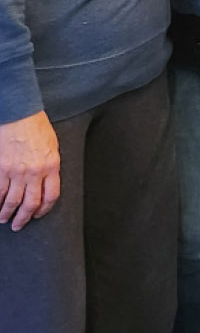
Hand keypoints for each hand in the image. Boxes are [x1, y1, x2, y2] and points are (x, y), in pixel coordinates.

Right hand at [0, 111, 59, 229]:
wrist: (19, 115)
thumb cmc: (37, 128)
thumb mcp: (52, 147)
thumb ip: (50, 166)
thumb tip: (45, 183)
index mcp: (52, 166)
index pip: (51, 196)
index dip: (44, 209)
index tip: (38, 214)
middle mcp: (35, 172)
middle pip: (31, 203)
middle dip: (24, 218)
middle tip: (18, 225)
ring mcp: (16, 172)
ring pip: (11, 201)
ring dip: (6, 213)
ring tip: (3, 219)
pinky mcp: (0, 169)